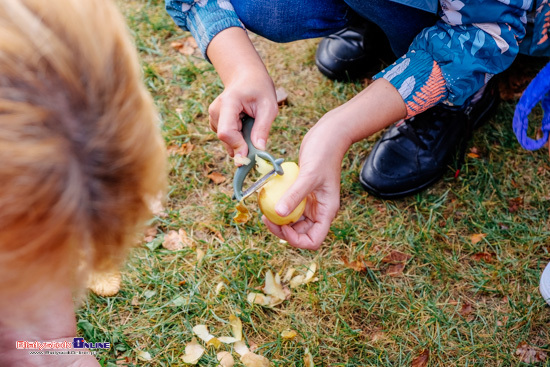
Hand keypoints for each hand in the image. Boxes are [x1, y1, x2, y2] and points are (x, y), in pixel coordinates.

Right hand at [208, 68, 277, 156]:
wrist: (247, 77)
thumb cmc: (259, 89)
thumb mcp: (268, 106)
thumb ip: (262, 128)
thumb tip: (259, 150)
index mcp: (228, 103)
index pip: (226, 132)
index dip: (237, 146)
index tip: (249, 155)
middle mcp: (216, 110)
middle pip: (226, 139)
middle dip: (242, 145)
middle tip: (258, 140)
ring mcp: (213, 117)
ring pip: (227, 141)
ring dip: (241, 140)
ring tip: (251, 123)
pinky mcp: (215, 123)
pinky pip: (227, 139)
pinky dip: (238, 138)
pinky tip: (245, 124)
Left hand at [262, 111, 351, 249]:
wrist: (328, 135)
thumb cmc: (323, 153)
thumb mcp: (309, 175)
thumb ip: (295, 195)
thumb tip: (279, 214)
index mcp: (326, 212)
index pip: (313, 240)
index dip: (296, 240)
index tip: (282, 225)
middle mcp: (319, 211)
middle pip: (300, 233)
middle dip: (282, 230)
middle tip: (265, 218)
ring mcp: (310, 202)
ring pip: (292, 221)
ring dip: (278, 219)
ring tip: (264, 210)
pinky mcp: (302, 192)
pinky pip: (288, 205)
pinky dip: (278, 205)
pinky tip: (267, 197)